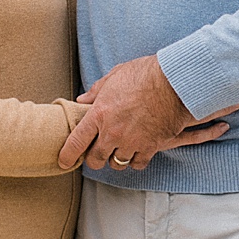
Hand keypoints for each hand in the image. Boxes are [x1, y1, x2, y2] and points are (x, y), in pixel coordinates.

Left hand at [57, 55, 237, 171]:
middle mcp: (113, 132)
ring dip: (116, 158)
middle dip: (94, 159)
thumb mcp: (115, 76)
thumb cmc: (145, 74)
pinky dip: (136, 160)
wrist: (175, 81)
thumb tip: (82, 100)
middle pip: (96, 159)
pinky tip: (137, 152)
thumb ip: (96, 92)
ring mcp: (132, 141)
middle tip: (97, 154)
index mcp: (99, 114)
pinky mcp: (150, 146)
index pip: (76, 142)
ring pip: (117, 163)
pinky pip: (138, 163)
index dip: (67, 155)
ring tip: (119, 150)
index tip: (63, 161)